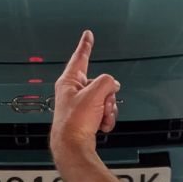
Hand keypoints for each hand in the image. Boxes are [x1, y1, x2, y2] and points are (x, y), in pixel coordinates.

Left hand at [51, 31, 120, 157]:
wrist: (74, 147)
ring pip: (105, 99)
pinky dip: (106, 119)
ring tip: (101, 118)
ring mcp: (80, 105)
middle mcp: (73, 91)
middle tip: (102, 105)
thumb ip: (107, 82)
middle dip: (108, 96)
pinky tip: (101, 126)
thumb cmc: (75, 121)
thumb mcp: (95, 94)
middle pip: (101, 83)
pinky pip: (104, 112)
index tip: (88, 34)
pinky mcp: (86, 117)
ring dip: (109, 109)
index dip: (86, 45)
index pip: (80, 58)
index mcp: (69, 81)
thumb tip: (112, 85)